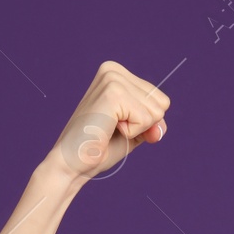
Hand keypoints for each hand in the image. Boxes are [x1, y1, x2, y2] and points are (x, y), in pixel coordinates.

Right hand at [42, 59, 170, 184]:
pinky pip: (146, 119)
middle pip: (162, 103)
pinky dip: (131, 132)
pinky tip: (108, 129)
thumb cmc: (100, 148)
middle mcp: (114, 70)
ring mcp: (112, 79)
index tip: (119, 126)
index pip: (160, 100)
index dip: (147, 123)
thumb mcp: (135, 131)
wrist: (72, 163)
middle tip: (114, 130)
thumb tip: (160, 128)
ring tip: (109, 128)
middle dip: (144, 125)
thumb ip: (154, 124)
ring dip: (136, 129)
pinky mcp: (112, 93)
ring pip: (157, 111)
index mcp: (117, 73)